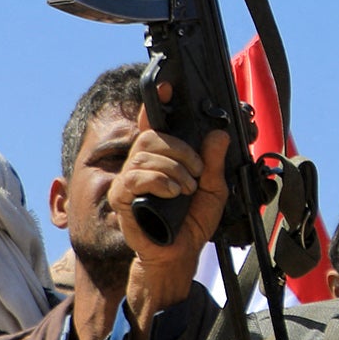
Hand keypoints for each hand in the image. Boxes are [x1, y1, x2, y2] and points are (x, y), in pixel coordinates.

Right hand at [116, 120, 231, 323]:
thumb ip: (214, 162)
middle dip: (179, 149)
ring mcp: (127, 180)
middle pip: (151, 136)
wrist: (179, 255)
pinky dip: (158, 181)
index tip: (166, 84)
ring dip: (173, 168)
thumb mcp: (213, 190)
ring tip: (188, 188)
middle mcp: (140, 164)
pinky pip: (133, 178)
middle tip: (198, 170)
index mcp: (161, 158)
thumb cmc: (191, 223)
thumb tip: (218, 133)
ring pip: (144, 154)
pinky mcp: (121, 199)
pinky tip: (173, 193)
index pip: (154, 123)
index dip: (157, 101)